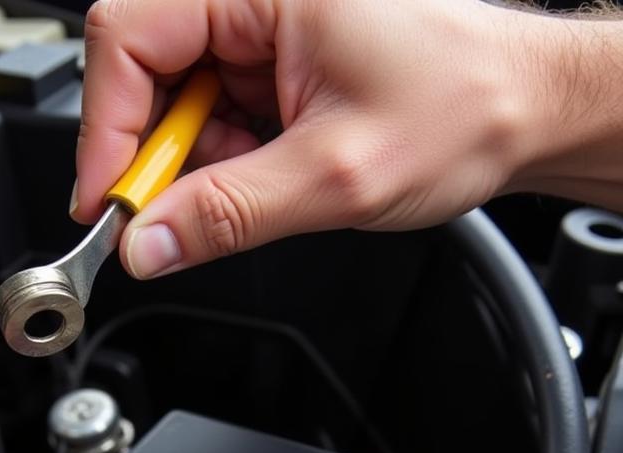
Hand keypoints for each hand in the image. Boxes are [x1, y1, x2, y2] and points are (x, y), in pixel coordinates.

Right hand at [72, 0, 607, 278]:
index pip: (130, 35)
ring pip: (173, 102)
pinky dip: (220, 162)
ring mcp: (259, 30)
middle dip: (153, 155)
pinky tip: (266, 173)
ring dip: (194, 164)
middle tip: (167, 216)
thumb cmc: (467, 105)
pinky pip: (208, 117)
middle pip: (144, 70)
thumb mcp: (335, 175)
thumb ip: (228, 214)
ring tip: (261, 182)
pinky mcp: (268, 65)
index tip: (108, 203)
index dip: (106, 127)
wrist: (525, 112)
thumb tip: (147, 243)